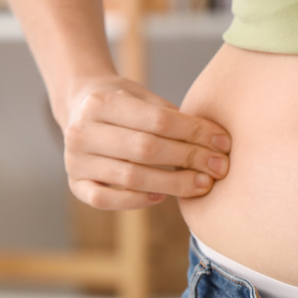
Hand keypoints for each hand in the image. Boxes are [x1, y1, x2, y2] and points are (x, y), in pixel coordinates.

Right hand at [60, 73, 231, 209]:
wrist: (78, 108)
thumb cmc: (123, 104)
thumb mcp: (143, 96)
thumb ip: (171, 116)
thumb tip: (216, 141)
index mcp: (101, 101)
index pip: (157, 120)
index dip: (194, 132)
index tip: (222, 142)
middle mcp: (81, 131)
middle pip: (146, 149)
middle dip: (188, 158)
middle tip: (219, 167)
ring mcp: (74, 160)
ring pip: (130, 177)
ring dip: (172, 184)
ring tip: (201, 184)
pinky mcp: (74, 185)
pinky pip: (105, 201)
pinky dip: (135, 201)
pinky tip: (161, 197)